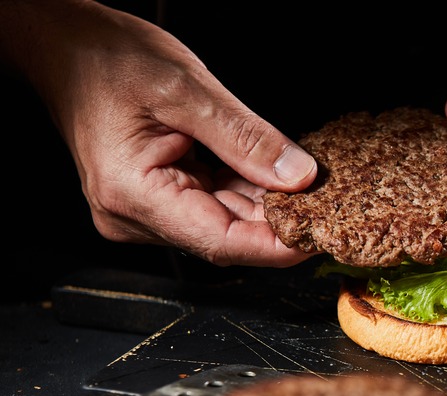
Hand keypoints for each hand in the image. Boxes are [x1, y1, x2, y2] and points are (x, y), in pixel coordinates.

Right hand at [1, 0, 316, 266]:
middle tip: (327, 204)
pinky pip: (213, 202)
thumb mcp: (186, 90)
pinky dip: (247, 191)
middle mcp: (135, 214)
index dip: (276, 246)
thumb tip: (298, 176)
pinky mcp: (158, 196)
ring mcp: (145, 209)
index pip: (220, 242)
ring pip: (223, 220)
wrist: (69, 49)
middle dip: (279, 222)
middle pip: (225, 235)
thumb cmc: (109, 61)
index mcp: (133, 194)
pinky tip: (276, 177)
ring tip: (309, 188)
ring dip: (266, 206)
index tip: (320, 237)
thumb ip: (245, 138)